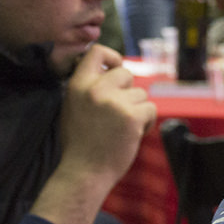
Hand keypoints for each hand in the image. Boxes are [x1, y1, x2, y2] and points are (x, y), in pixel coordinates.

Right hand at [60, 45, 156, 181]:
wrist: (84, 172)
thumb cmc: (80, 143)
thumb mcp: (73, 106)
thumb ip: (89, 87)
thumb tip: (111, 68)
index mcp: (78, 85)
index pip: (97, 51)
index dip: (112, 57)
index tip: (115, 67)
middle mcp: (96, 89)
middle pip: (126, 73)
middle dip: (128, 91)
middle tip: (119, 113)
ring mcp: (115, 102)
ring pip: (141, 94)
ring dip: (137, 110)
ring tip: (121, 128)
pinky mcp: (131, 116)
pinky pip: (151, 109)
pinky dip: (147, 122)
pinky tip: (133, 134)